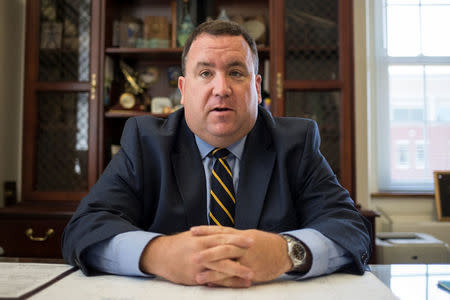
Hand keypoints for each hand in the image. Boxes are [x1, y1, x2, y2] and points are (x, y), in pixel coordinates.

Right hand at [139, 229, 253, 286]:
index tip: (251, 240)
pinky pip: (213, 281)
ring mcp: (198, 265)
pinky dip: (225, 283)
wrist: (160, 256)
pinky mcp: (195, 277)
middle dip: (241, 254)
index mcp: (201, 239)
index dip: (237, 239)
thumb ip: (209, 235)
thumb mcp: (193, 236)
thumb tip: (226, 232)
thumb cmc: (179, 244)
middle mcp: (200, 251)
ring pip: (220, 268)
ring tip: (251, 275)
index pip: (223, 237)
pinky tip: (236, 285)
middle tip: (256, 255)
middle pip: (224, 252)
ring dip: (237, 272)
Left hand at [191, 226, 292, 283]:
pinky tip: (214, 285)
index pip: (221, 231)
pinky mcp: (252, 271)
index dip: (206, 231)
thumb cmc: (266, 244)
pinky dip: (224, 281)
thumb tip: (218, 235)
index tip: (192, 231)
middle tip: (192, 257)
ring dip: (212, 271)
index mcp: (240, 235)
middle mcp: (243, 246)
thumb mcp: (250, 236)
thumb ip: (234, 237)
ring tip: (198, 277)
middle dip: (207, 252)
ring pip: (228, 264)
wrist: (285, 251)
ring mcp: (248, 259)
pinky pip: (236, 277)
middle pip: (223, 247)